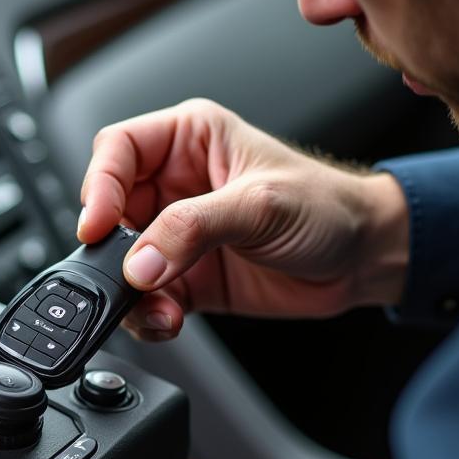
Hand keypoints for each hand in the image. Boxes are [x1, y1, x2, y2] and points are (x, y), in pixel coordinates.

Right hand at [79, 99, 409, 339]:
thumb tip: (138, 261)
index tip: (97, 225)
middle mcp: (174, 186)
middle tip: (125, 275)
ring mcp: (175, 236)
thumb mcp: (259, 205)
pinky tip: (170, 318)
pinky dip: (149, 314)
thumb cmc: (327, 207)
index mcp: (187, 140)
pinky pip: (146, 298)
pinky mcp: (184, 278)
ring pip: (121, 264)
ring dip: (130, 292)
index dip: (98, 186)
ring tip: (158, 305)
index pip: (117, 152)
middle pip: (110, 214)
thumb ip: (193, 229)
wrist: (362, 260)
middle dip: (111, 251)